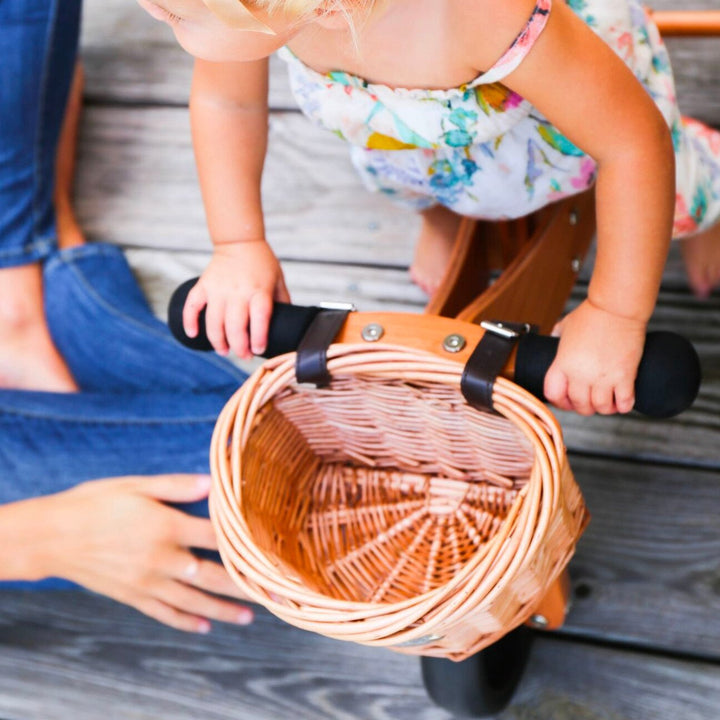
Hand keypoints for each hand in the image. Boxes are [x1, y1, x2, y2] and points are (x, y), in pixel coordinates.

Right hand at [42, 474, 252, 632]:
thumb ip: (176, 486)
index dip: (243, 542)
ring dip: (223, 610)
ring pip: (193, 601)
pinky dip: (186, 622)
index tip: (268, 548)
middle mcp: (162, 559)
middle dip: (244, 586)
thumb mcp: (136, 485)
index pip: (216, 537)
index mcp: (166, 527)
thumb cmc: (96, 503)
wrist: (52, 535)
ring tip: (249, 617)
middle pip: (212, 576)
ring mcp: (148, 582)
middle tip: (271, 594)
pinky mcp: (133, 596)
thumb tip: (213, 483)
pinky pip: (164, 613)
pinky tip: (204, 628)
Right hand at [182, 240, 289, 358]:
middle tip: (243, 355)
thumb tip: (288, 326)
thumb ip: (283, 303)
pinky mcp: (203, 285)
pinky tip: (193, 334)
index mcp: (259, 292)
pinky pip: (192, 306)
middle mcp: (238, 292)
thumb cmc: (262, 263)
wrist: (239, 241)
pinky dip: (189, 321)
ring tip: (224, 351)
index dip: (259, 339)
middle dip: (239, 347)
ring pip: (214, 322)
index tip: (258, 350)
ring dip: (218, 341)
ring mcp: (218, 289)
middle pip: (235, 327)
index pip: (259, 320)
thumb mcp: (278, 281)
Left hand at [543, 299, 646, 415]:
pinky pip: (624, 402)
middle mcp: (580, 374)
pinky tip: (623, 402)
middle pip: (579, 405)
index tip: (567, 401)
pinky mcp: (624, 376)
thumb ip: (557, 335)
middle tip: (591, 403)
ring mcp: (603, 376)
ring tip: (608, 403)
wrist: (616, 307)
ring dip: (604, 409)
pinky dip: (624, 406)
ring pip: (601, 408)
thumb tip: (552, 338)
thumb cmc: (592, 313)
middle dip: (585, 408)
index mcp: (563, 363)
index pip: (553, 394)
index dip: (560, 402)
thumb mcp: (566, 325)